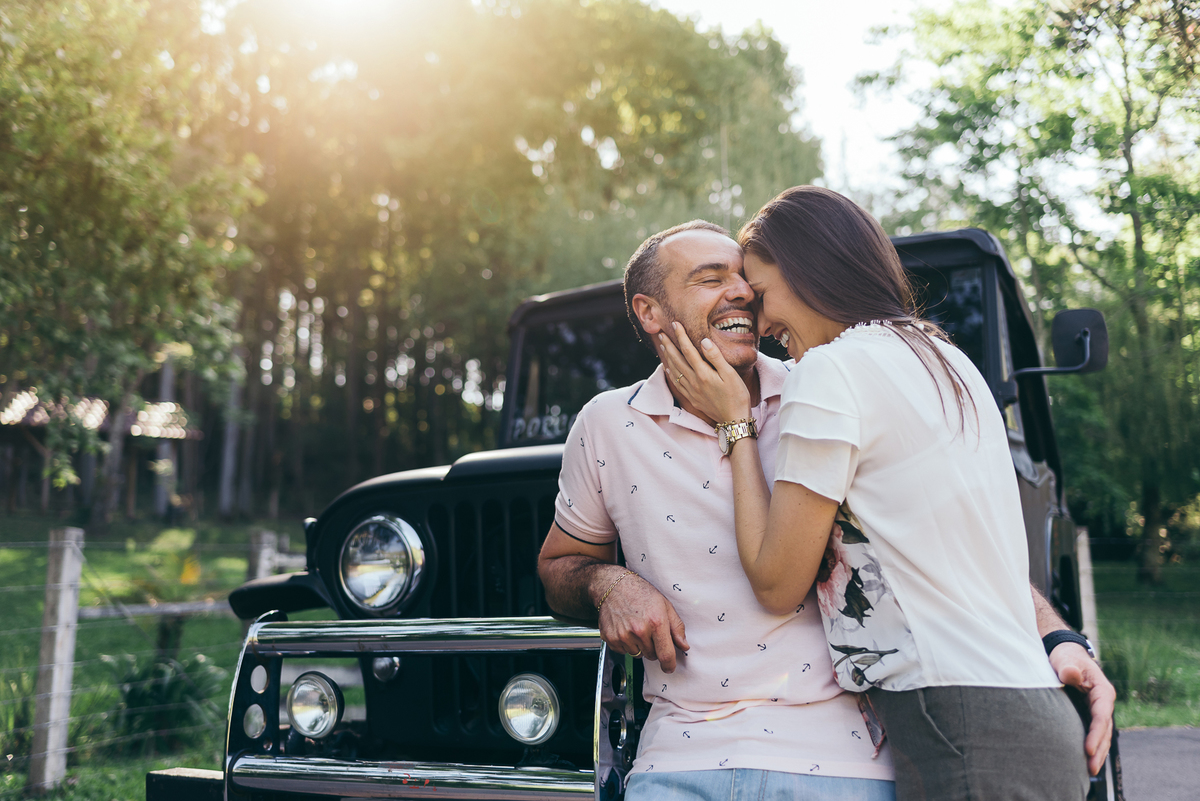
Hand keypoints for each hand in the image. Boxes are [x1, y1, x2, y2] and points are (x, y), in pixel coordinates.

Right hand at [598, 572, 688, 671]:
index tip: (669, 667)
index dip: (669, 665)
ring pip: (637, 654)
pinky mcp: (611, 638)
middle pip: (652, 656)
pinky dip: (625, 644)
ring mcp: (623, 635)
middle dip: (653, 647)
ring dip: (639, 646)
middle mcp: (639, 631)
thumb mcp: (665, 605)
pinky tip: (625, 629)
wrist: (613, 586)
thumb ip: (677, 627)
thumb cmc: (640, 593)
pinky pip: (623, 651)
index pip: (665, 655)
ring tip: (636, 627)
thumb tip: (684, 645)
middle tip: (649, 630)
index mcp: (656, 622)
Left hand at [658, 323, 750, 422]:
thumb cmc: (737, 396)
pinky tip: (668, 367)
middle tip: (661, 332)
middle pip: (677, 359)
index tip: (675, 324)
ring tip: (663, 345)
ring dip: (667, 356)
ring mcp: (691, 391)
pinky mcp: (692, 398)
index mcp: (703, 373)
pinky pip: (677, 383)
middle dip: (668, 344)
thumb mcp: (731, 374)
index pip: (688, 350)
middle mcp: (693, 381)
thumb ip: (716, 357)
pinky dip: (670, 372)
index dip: (681, 336)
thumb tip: (704, 341)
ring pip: (674, 370)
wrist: (734, 420)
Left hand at [1050, 642, 1114, 775]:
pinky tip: (1085, 761)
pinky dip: (1092, 747)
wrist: (1065, 654)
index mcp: (1102, 690)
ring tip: (1090, 771)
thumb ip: (1068, 668)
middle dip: (1099, 750)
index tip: (1088, 750)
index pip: (1101, 715)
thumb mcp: (1065, 659)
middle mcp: (1103, 703)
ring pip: (1101, 735)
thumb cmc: (1065, 656)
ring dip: (1097, 753)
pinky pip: (1093, 733)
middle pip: (1105, 730)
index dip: (1096, 733)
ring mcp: (1097, 710)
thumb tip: (1071, 674)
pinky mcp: (1089, 714)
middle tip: (1090, 769)